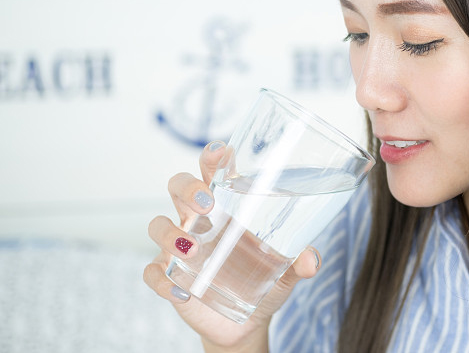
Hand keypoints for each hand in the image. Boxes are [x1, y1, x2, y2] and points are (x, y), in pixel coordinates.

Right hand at [143, 141, 320, 350]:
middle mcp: (199, 219)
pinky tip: (183, 293)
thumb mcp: (287, 270)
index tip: (221, 151)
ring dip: (170, 233)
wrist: (247, 322)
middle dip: (187, 188)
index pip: (213, 171)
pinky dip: (162, 281)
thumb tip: (311, 260)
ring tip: (194, 249)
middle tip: (207, 204)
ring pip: (157, 224)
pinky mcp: (169, 276)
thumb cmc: (266, 280)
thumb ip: (300, 262)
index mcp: (226, 205)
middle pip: (178, 186)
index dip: (212, 156)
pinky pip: (152, 273)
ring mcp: (180, 247)